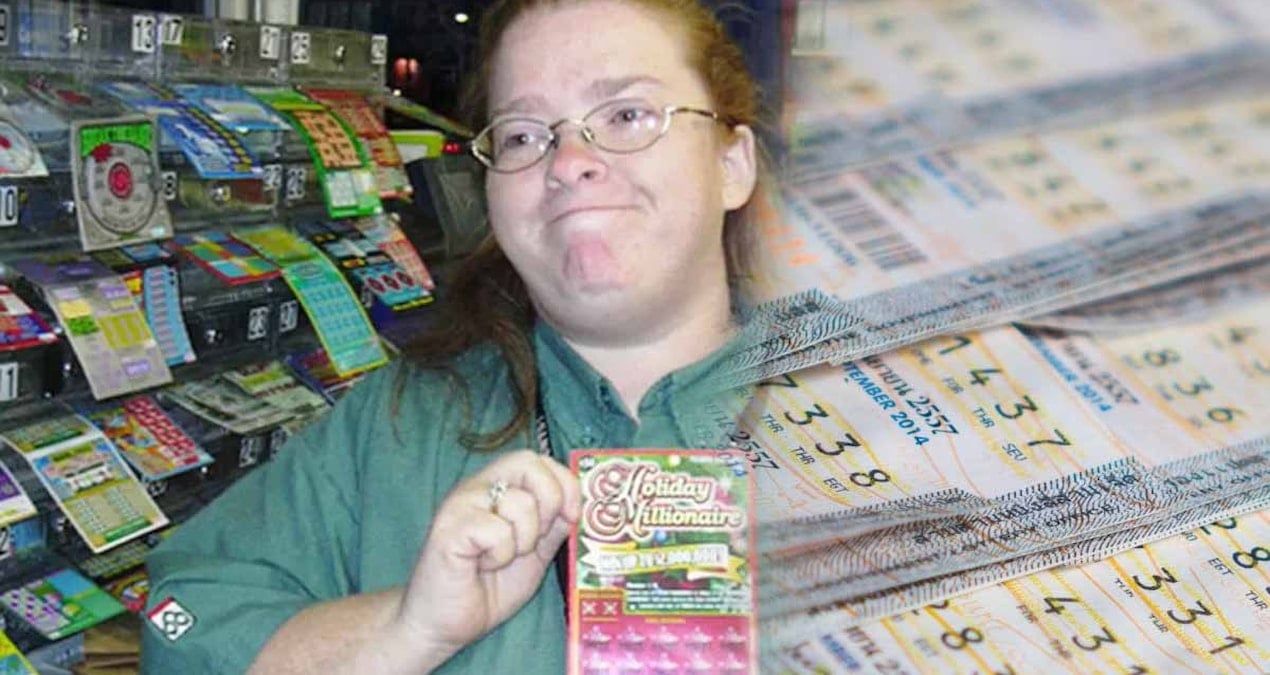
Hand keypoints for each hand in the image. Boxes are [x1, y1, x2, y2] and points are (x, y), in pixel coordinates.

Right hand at [396, 450, 580, 662]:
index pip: (537, 460)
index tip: (571, 516)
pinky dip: (500, 556)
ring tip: (498, 559)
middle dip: (549, 501)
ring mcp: (460, 505)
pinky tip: (482, 566)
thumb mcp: (534, 554)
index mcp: (497, 488)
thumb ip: (553, 526)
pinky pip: (498, 531)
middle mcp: (477, 488)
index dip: (564, 482)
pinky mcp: (449, 528)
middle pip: (527, 462)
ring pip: (519, 502)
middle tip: (534, 540)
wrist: (444, 624)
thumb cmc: (487, 588)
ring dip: (522, 541)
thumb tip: (579, 505)